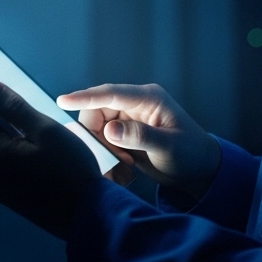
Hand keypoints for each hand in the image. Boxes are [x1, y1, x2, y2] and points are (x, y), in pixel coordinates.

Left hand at [0, 81, 100, 239]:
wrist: (91, 217)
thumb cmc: (72, 171)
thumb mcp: (46, 131)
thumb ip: (15, 108)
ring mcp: (2, 190)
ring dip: (5, 134)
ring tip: (15, 116)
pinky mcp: (14, 200)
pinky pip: (9, 168)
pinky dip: (14, 152)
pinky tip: (30, 145)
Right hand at [57, 83, 220, 202]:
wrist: (199, 168)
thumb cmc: (191, 154)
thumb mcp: (169, 147)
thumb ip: (140, 136)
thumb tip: (110, 129)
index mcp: (148, 98)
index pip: (110, 93)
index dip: (85, 97)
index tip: (62, 101)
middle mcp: (136, 104)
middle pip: (98, 110)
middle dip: (97, 134)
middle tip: (114, 156)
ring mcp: (130, 118)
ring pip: (98, 126)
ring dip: (103, 146)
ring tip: (124, 162)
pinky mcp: (125, 132)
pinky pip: (104, 138)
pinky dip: (107, 152)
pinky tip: (124, 165)